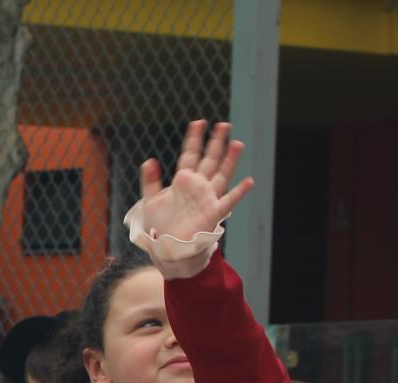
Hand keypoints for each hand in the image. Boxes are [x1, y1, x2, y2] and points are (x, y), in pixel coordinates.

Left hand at [136, 120, 254, 261]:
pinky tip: (248, 182)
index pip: (190, 154)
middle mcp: (198, 185)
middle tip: (223, 125)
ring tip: (237, 144)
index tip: (199, 122)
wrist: (168, 245)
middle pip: (209, 159)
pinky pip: (228, 201)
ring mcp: (207, 197)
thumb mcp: (151, 200)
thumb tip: (149, 160)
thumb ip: (150, 180)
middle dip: (216, 142)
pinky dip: (239, 192)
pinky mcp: (213, 212)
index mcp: (183, 180)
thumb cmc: (160, 224)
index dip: (194, 139)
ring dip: (230, 160)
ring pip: (221, 174)